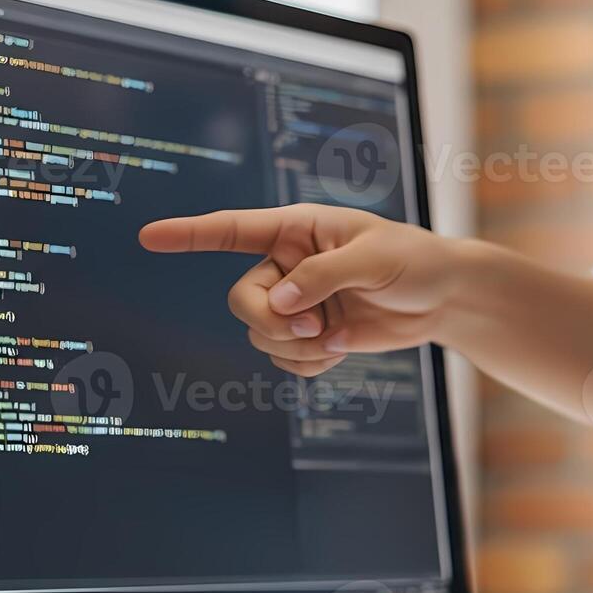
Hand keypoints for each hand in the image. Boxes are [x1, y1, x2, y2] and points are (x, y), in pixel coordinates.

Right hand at [138, 204, 492, 375]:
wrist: (443, 299)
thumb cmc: (414, 262)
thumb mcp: (374, 259)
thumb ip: (323, 276)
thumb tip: (281, 304)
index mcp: (296, 229)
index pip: (232, 231)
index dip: (189, 234)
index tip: (149, 237)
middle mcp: (287, 265)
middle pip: (242, 301)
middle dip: (272, 323)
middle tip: (313, 328)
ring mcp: (296, 302)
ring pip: (261, 336)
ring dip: (297, 347)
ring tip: (338, 336)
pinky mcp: (310, 334)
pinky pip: (285, 359)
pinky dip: (310, 363)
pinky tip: (342, 350)